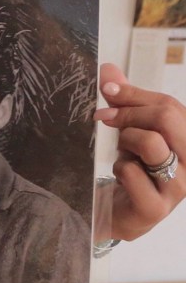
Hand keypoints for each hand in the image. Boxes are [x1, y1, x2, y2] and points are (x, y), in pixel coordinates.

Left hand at [94, 62, 184, 240]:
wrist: (120, 213)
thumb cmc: (133, 168)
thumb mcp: (131, 130)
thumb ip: (124, 101)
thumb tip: (108, 69)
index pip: (170, 106)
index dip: (135, 94)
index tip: (107, 90)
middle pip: (166, 118)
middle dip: (129, 113)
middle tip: (105, 118)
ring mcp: (178, 188)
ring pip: (151, 142)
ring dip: (126, 140)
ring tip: (123, 151)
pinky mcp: (156, 207)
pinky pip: (130, 171)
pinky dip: (117, 167)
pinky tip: (121, 176)